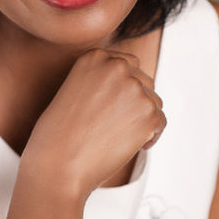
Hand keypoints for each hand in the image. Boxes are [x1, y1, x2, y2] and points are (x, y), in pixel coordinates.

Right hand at [22, 49, 165, 196]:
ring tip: (121, 137)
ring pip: (154, 102)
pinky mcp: (148, 112)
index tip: (115, 107)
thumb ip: (102, 81)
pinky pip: (161, 122)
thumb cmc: (60, 134)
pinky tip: (133, 146)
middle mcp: (116, 66)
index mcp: (95, 57)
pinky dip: (152, 136)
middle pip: (144, 81)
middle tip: (119, 125)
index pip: (127, 64)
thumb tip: (133, 87)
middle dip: (136, 102)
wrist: (58, 162)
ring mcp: (134, 88)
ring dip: (144, 119)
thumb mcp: (75, 91)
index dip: (124, 88)